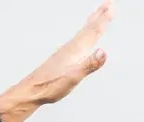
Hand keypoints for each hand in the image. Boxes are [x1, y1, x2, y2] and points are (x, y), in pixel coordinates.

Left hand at [0, 1, 112, 121]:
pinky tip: (80, 39)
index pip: (93, 32)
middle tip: (107, 3)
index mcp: (75, 50)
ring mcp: (65, 52)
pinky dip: (82, 35)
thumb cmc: (49, 85)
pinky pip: (76, 41)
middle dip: (99, 15)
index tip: (112, 8)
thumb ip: (89, 65)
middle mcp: (70, 48)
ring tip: (96, 16)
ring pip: (81, 33)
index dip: (104, 20)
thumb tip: (103, 52)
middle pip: (88, 28)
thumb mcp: (73, 77)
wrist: (31, 91)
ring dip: (91, 23)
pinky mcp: (60, 58)